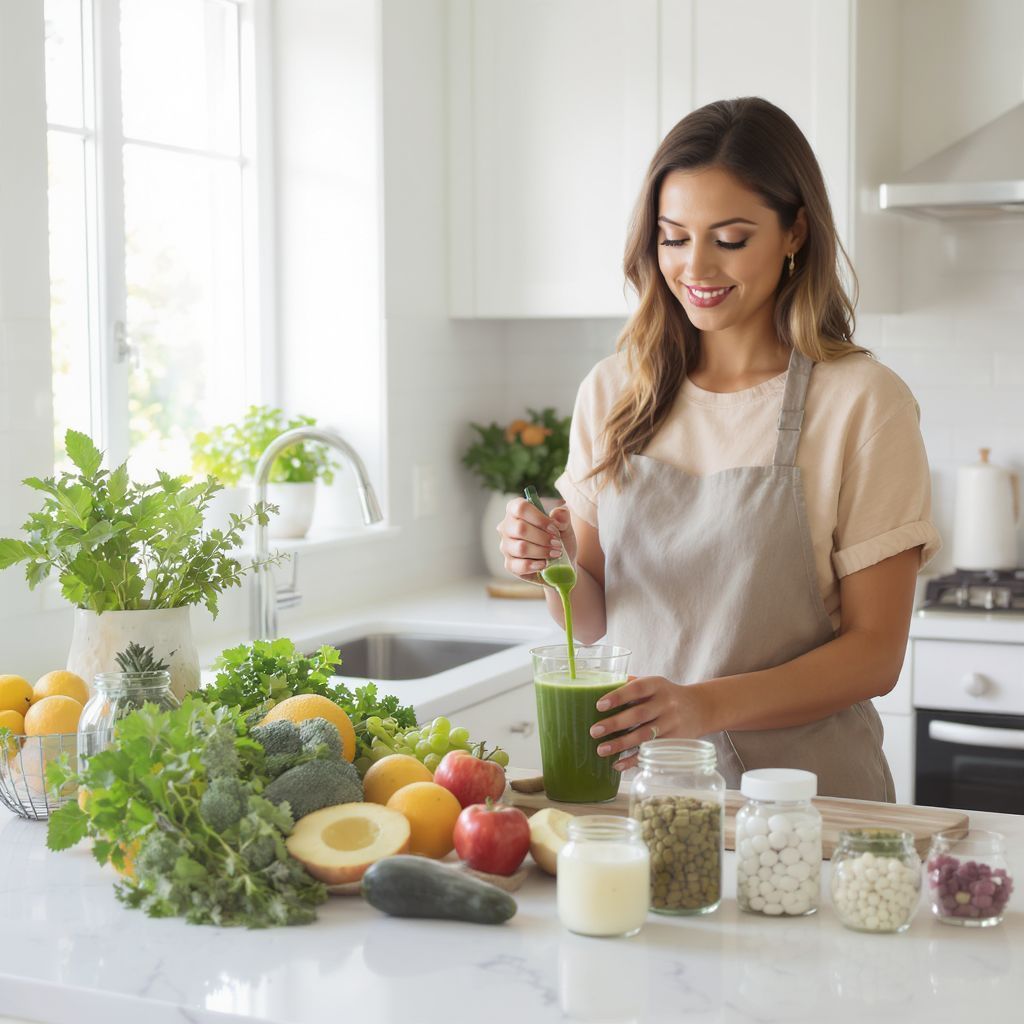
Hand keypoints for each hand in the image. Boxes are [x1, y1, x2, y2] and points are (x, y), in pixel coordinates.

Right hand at [497, 498, 576, 581]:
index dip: (539, 518)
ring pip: (521, 548)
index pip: (521, 508)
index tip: (554, 528)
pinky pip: (520, 565)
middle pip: (520, 529)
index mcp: (517, 510)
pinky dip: (536, 565)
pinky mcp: (510, 564)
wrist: (561, 563)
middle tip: (557, 543)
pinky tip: (545, 564)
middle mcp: (507, 527)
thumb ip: (562, 516)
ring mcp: (506, 546)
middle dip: (543, 537)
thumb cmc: (558, 539)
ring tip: (556, 554)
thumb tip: (556, 515)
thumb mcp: (564, 525)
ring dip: (542, 551)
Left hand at [589, 675, 711, 771]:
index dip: (618, 696)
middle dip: (615, 724)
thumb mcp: (654, 684)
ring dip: (621, 744)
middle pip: (639, 714)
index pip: (637, 689)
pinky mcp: (674, 742)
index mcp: (658, 685)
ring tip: (601, 750)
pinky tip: (617, 764)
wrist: (700, 708)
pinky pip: (652, 752)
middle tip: (594, 731)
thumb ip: (631, 685)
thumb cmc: (666, 695)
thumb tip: (600, 688)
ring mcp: (672, 724)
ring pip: (644, 736)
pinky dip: (633, 760)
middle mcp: (666, 704)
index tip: (599, 705)